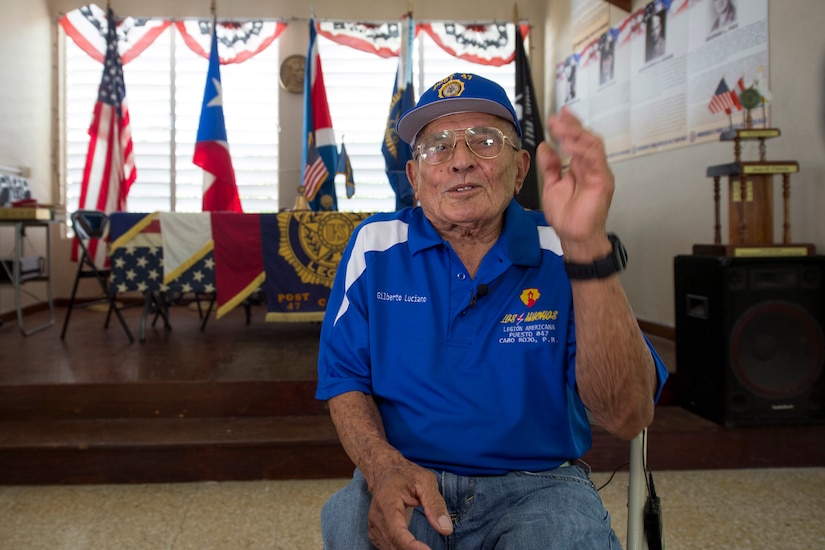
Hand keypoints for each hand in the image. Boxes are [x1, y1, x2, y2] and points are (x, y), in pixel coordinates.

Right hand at [367, 459, 452, 548]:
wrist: (384, 470)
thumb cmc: (405, 474)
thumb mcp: (426, 482)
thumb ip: (435, 505)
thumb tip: (446, 529)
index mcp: (387, 503)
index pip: (397, 533)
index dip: (412, 547)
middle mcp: (377, 517)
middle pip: (392, 545)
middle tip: (430, 549)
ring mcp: (373, 526)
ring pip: (389, 549)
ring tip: (424, 548)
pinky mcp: (375, 531)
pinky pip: (386, 547)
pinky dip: (399, 549)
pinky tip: (412, 547)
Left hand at [536, 107, 614, 258]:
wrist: (574, 237)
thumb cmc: (567, 216)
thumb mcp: (552, 186)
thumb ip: (550, 166)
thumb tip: (545, 146)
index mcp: (580, 166)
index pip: (577, 140)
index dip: (569, 125)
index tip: (557, 115)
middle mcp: (591, 167)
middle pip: (586, 137)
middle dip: (572, 126)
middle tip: (557, 118)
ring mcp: (598, 173)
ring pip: (592, 144)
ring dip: (576, 134)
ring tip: (561, 128)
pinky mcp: (602, 181)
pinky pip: (595, 160)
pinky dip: (582, 150)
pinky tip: (569, 145)